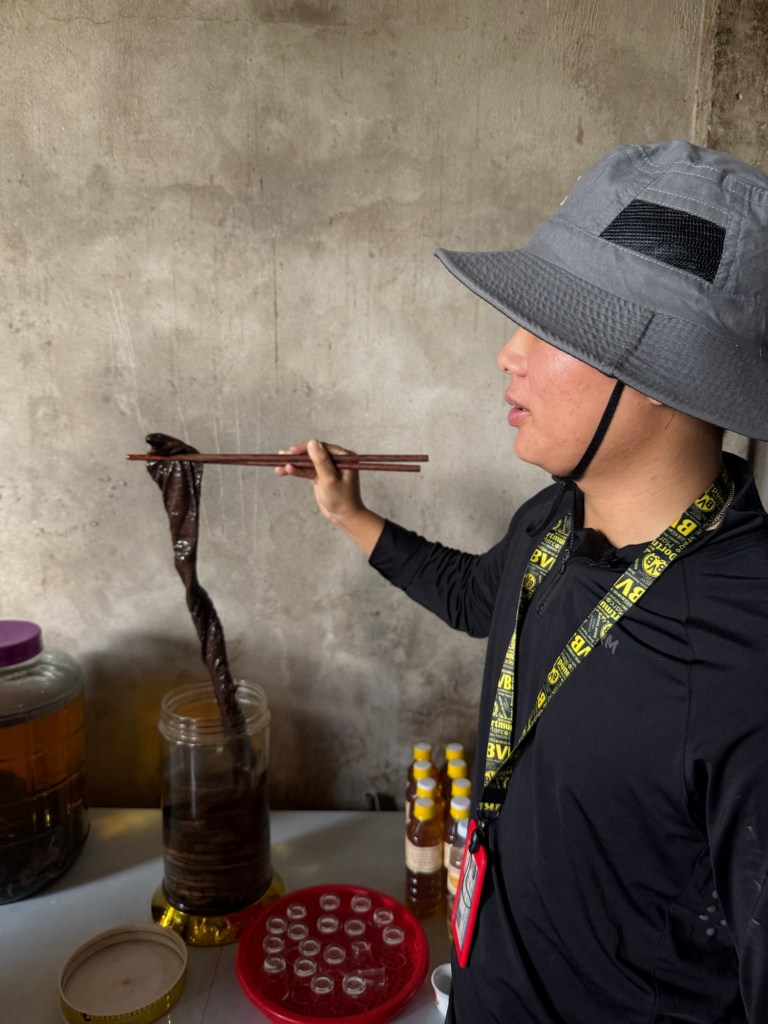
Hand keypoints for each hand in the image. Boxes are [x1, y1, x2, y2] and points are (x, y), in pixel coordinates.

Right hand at [275, 439, 384, 555]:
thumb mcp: (329, 479)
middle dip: (296, 457)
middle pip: (313, 454)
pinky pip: (306, 471)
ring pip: (307, 463)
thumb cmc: (341, 499)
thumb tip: (312, 442)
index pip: (322, 448)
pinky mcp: (320, 476)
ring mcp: (327, 468)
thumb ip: (321, 461)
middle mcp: (336, 460)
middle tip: (281, 456)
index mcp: (344, 457)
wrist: (344, 517)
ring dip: (293, 465)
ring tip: (277, 467)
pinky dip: (296, 471)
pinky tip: (284, 471)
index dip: (305, 448)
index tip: (292, 451)